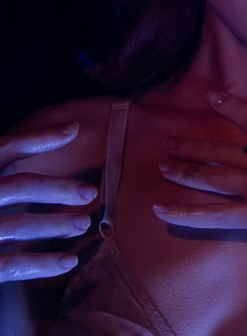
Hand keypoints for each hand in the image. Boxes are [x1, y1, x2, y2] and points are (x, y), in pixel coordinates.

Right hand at [0, 123, 97, 281]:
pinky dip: (42, 264)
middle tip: (89, 193)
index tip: (73, 130)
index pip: (6, 148)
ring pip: (19, 224)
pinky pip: (10, 265)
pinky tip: (67, 262)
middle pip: (19, 186)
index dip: (40, 138)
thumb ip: (8, 158)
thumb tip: (69, 130)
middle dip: (58, 188)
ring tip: (82, 224)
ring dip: (55, 225)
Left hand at [153, 82, 246, 258]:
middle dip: (199, 144)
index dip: (235, 110)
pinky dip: (184, 214)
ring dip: (187, 171)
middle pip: (227, 150)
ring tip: (161, 164)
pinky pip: (212, 217)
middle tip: (172, 137)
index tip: (212, 98)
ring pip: (214, 177)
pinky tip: (159, 209)